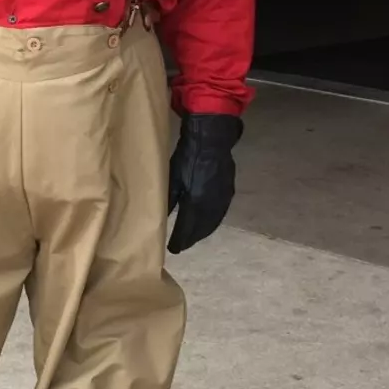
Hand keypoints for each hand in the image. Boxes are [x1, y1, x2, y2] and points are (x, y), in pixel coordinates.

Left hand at [167, 113, 242, 253]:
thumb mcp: (173, 177)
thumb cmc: (188, 156)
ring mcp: (223, 199)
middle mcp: (211, 205)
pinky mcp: (229, 192)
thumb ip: (168, 199)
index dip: (180, 240)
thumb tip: (159, 217)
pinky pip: (220, 214)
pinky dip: (212, 222)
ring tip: (193, 237)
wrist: (213, 139)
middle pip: (201, 229)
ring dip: (203, 232)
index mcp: (196, 203)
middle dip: (191, 238)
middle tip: (182, 245)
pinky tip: (207, 222)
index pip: (187, 229)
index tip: (172, 249)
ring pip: (212, 223)